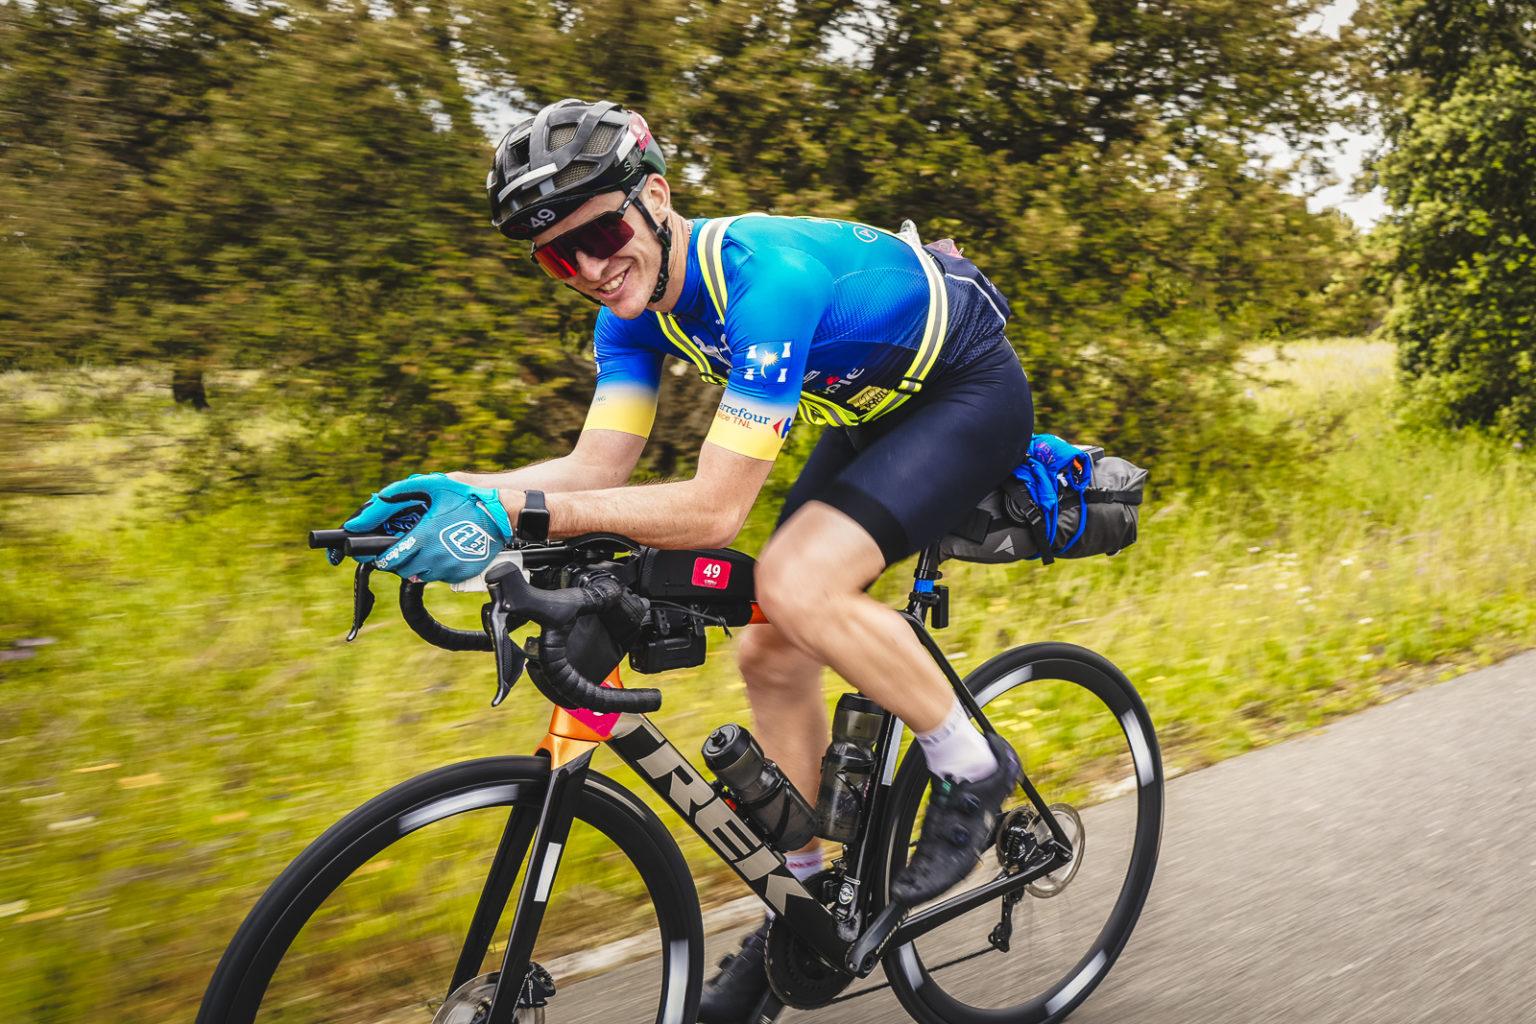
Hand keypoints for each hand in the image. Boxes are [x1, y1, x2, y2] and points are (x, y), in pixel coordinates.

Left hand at [340, 473, 512, 582]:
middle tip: (406, 547)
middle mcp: (435, 558)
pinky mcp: (461, 574)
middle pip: (403, 571)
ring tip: (426, 548)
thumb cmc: (466, 498)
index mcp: (424, 537)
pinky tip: (444, 551)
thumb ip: (397, 494)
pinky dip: (437, 567)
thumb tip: (370, 509)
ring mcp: (449, 569)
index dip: (381, 557)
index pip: (390, 559)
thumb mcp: (431, 486)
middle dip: (400, 560)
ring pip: (421, 576)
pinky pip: (440, 577)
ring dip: (418, 565)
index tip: (380, 552)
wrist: (500, 514)